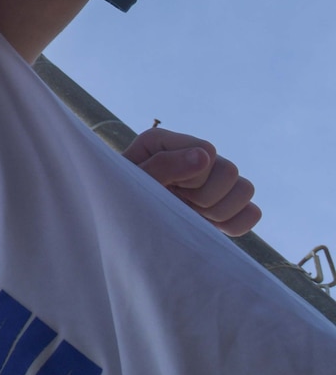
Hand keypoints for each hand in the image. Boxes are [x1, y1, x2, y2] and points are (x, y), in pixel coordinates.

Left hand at [125, 126, 259, 235]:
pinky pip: (252, 213)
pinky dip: (234, 224)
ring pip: (245, 189)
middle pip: (230, 171)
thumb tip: (205, 155)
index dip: (193, 176)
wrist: (123, 231)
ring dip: (219, 210)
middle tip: (178, 203)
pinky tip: (206, 224)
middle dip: (204, 195)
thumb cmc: (122, 201)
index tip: (169, 188)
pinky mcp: (224, 206)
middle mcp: (194, 156)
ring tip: (190, 214)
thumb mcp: (134, 182)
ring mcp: (211, 181)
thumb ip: (164, 165)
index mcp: (167, 143)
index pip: (207, 151)